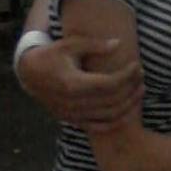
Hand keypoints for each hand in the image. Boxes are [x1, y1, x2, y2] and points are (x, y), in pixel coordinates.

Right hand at [18, 36, 143, 130]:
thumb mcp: (71, 44)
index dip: (126, 76)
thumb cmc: (52, 54)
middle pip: (111, 100)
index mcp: (72, 83)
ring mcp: (73, 114)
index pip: (108, 84)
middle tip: (141, 76)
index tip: (136, 66)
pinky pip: (99, 127)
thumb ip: (95, 46)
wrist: (30, 73)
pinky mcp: (73, 120)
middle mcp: (73, 103)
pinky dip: (116, 121)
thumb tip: (118, 43)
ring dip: (128, 105)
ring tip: (140, 91)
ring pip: (108, 116)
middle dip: (131, 88)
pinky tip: (128, 110)